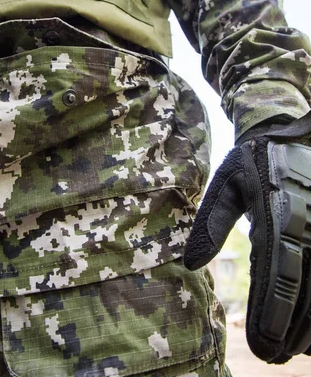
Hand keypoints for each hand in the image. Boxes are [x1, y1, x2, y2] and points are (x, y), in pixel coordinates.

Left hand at [184, 128, 310, 363]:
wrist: (288, 133)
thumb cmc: (252, 161)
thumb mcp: (226, 184)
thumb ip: (210, 223)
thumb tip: (189, 264)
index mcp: (278, 215)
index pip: (279, 272)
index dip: (273, 312)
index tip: (262, 346)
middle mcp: (308, 226)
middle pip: (309, 289)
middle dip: (293, 329)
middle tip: (275, 356)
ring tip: (295, 350)